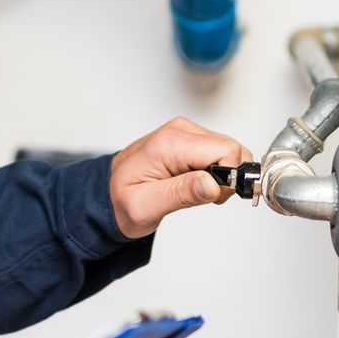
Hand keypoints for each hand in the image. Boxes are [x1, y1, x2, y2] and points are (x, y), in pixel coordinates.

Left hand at [109, 117, 252, 238]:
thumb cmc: (121, 200)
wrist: (107, 192)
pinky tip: (197, 183)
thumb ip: (181, 194)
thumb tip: (212, 185)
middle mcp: (179, 131)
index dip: (228, 178)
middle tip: (204, 197)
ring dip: (222, 176)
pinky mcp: (189, 139)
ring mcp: (185, 132)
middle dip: (228, 178)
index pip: (225, 150)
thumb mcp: (145, 207)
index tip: (213, 196)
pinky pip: (219, 152)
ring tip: (197, 191)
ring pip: (228, 151)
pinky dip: (217, 172)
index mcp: (169, 144)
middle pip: (231, 148)